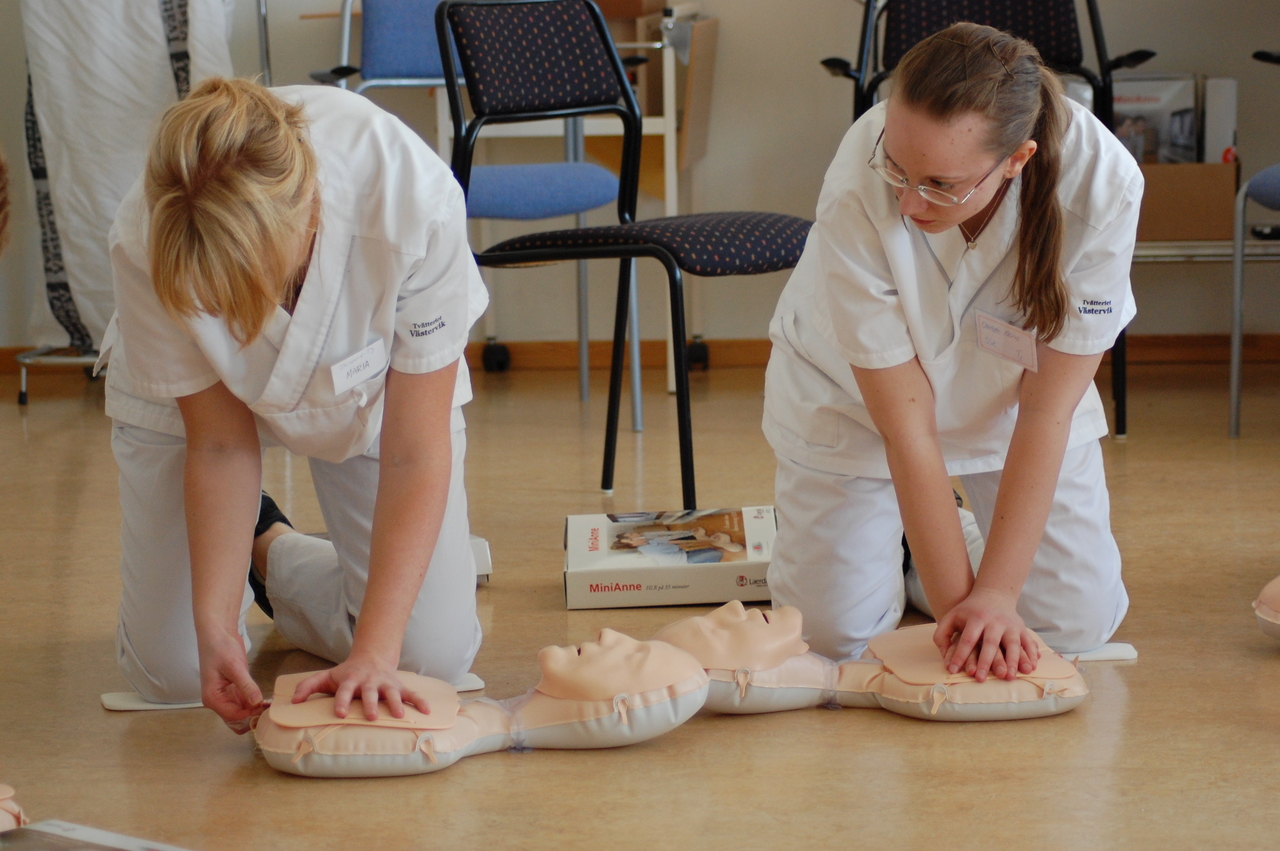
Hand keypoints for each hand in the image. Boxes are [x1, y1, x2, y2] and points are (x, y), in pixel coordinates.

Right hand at [198, 629, 264, 732]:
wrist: (218, 634)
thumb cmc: (220, 648)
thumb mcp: (234, 667)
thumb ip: (246, 685)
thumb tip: (256, 702)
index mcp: (212, 698)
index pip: (232, 716)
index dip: (249, 715)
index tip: (264, 708)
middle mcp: (217, 701)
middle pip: (236, 720)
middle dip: (251, 717)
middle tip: (268, 708)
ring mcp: (225, 696)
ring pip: (241, 713)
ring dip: (254, 712)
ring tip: (269, 705)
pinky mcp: (234, 690)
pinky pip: (244, 703)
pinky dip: (254, 704)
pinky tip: (265, 700)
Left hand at [291, 650, 429, 720]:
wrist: (371, 656)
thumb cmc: (346, 673)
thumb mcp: (326, 677)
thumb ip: (309, 687)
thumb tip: (293, 701)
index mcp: (351, 680)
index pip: (345, 691)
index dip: (342, 701)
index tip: (340, 713)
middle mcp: (369, 682)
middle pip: (370, 693)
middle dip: (371, 704)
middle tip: (371, 717)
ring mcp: (385, 684)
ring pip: (392, 693)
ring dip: (396, 703)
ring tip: (400, 715)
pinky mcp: (398, 686)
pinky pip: (411, 693)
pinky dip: (420, 701)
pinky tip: (427, 711)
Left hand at [933, 587, 1040, 681]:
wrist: (993, 594)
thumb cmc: (969, 611)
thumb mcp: (952, 616)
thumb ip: (943, 634)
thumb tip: (944, 656)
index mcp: (976, 619)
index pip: (967, 639)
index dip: (959, 655)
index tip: (953, 670)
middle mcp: (994, 622)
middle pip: (990, 643)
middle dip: (985, 662)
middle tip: (979, 679)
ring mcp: (1010, 625)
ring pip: (1012, 644)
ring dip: (1012, 661)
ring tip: (1009, 677)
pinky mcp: (1022, 628)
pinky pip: (1028, 643)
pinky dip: (1030, 656)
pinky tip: (1030, 669)